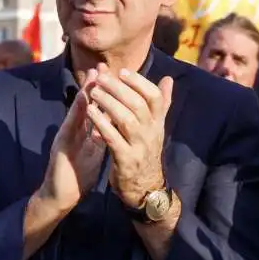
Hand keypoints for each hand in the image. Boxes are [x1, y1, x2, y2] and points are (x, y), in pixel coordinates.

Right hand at [37, 69, 105, 211]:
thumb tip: (114, 124)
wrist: (62, 195)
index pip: (98, 109)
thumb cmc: (78, 174)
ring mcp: (68, 135)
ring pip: (79, 110)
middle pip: (88, 105)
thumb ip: (101, 136)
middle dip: (97, 86)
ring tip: (94, 74)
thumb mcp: (94, 152)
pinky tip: (84, 99)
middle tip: (104, 66)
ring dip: (86, 91)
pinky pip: (72, 125)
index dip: (107, 93)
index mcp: (87, 132)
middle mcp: (77, 130)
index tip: (115, 75)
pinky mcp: (62, 144)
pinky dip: (78, 111)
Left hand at [86, 64, 172, 207]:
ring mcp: (139, 147)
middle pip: (137, 104)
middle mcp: (150, 133)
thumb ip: (161, 103)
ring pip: (125, 119)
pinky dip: (101, 124)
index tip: (122, 71)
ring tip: (94, 92)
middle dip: (118, 89)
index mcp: (157, 123)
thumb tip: (168, 79)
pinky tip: (90, 113)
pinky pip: (113, 138)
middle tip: (101, 78)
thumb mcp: (156, 127)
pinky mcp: (126, 160)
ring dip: (108, 103)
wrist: (146, 187)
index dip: (139, 82)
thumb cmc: (146, 152)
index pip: (154, 97)